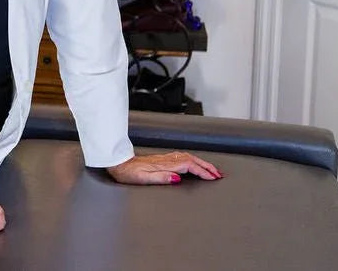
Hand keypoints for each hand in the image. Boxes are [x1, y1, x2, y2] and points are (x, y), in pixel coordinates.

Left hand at [106, 151, 222, 184]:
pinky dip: (193, 161)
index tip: (213, 177)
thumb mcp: (144, 179)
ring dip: (201, 163)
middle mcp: (167, 159)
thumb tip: (177, 179)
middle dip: (207, 166)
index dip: (202, 172)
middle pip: (192, 160)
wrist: (119, 163)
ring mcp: (165, 158)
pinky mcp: (162, 159)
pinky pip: (183, 158)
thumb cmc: (129, 173)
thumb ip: (161, 178)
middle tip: (219, 174)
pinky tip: (194, 164)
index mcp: (165, 165)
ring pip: (188, 157)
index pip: (189, 166)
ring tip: (211, 170)